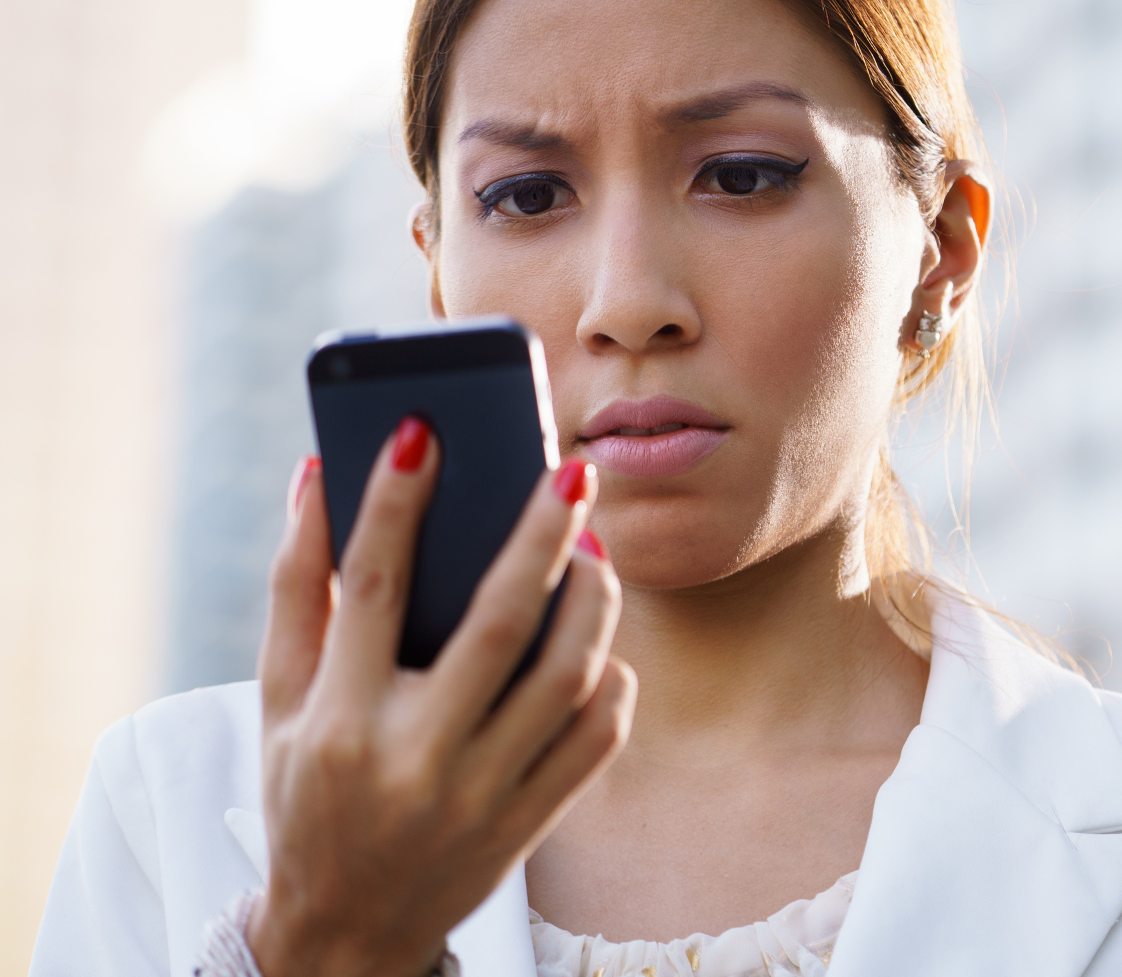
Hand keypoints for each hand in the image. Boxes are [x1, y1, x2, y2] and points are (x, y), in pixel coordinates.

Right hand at [247, 419, 634, 976]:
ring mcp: (480, 797)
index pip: (370, 590)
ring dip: (593, 601)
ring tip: (594, 548)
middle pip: (497, 626)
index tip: (422, 429)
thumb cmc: (307, 793)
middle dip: (541, 536)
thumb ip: (296, 590)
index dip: (392, 503)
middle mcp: (413, 759)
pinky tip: (598, 641)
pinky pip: (596, 739)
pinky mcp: (529, 825)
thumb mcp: (278, 704)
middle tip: (573, 471)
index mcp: (338, 722)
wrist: (346, 932)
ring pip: (565, 677)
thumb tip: (315, 475)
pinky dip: (608, 680)